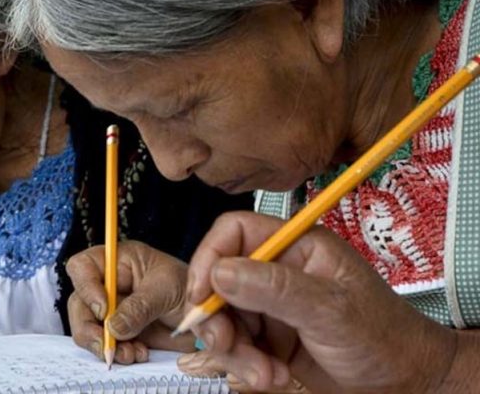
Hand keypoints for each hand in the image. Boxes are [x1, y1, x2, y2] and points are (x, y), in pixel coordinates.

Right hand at [66, 240, 196, 364]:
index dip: (86, 287)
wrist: (205, 315)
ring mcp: (111, 310)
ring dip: (104, 346)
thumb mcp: (167, 289)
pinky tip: (139, 353)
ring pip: (87, 328)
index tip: (104, 310)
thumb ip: (140, 307)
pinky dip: (118, 354)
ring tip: (130, 354)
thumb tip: (113, 328)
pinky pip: (105, 345)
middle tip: (107, 345)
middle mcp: (109, 284)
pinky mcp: (118, 332)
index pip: (83, 266)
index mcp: (118, 261)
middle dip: (89, 327)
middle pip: (79, 303)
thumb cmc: (188, 287)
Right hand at [181, 211, 456, 393]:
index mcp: (296, 246)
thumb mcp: (330, 310)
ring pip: (224, 317)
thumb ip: (275, 288)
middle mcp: (279, 271)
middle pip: (220, 279)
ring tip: (263, 375)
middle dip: (217, 316)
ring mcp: (273, 306)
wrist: (408, 387)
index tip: (201, 294)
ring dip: (234, 350)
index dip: (210, 258)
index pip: (234, 233)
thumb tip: (220, 272)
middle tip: (224, 344)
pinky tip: (270, 377)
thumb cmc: (385, 338)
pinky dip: (245, 365)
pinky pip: (237, 346)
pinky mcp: (270, 338)